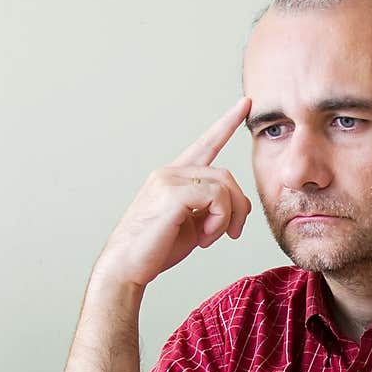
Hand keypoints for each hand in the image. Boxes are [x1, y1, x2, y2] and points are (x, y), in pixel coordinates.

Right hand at [95, 97, 252, 288]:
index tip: (245, 104)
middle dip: (238, 207)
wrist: (126, 267)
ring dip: (227, 216)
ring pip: (224, 184)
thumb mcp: (190, 225)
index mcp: (172, 177)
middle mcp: (169, 172)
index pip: (205, 144)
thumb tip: (235, 204)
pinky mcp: (172, 194)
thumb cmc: (154, 250)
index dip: (226, 124)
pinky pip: (216, 197)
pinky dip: (219, 220)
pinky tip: (205, 238)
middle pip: (226, 175)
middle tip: (232, 233)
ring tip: (210, 238)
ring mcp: (169, 181)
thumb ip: (209, 207)